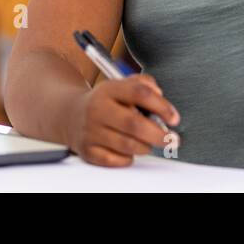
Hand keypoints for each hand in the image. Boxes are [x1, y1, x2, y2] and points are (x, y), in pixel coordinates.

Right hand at [65, 73, 179, 165]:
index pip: (139, 93)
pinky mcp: (88, 150)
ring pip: (128, 145)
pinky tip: (128, 150)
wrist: (70, 114)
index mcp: (108, 89)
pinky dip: (128, 158)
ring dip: (145, 146)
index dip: (162, 106)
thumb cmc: (105, 102)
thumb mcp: (120, 85)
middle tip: (171, 139)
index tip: (174, 118)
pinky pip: (116, 160)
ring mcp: (91, 131)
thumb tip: (159, 93)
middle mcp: (97, 109)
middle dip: (159, 135)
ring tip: (148, 142)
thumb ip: (143, 83)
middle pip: (134, 124)